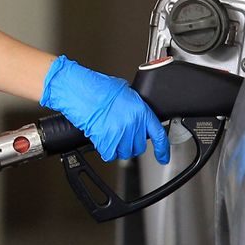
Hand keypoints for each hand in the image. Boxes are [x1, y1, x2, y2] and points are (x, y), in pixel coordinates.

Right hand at [40, 56, 169, 163]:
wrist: (81, 90)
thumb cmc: (98, 88)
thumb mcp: (125, 92)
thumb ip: (135, 107)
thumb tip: (136, 114)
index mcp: (141, 110)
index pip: (158, 134)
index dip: (162, 149)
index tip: (163, 156)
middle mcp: (133, 123)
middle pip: (139, 147)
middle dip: (131, 143)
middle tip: (122, 134)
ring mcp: (120, 134)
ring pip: (125, 152)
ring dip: (118, 147)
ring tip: (110, 134)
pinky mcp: (106, 142)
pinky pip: (110, 154)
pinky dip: (106, 150)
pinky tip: (102, 138)